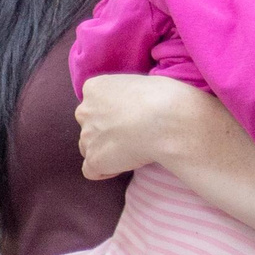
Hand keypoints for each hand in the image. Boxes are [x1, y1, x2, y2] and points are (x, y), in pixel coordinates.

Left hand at [75, 73, 224, 179]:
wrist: (169, 121)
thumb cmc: (165, 98)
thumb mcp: (141, 83)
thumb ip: (127, 95)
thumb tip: (132, 105)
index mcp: (95, 88)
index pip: (94, 104)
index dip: (111, 114)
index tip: (129, 119)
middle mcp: (85, 111)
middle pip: (89, 126)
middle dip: (105, 133)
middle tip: (131, 136)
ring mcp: (87, 136)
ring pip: (89, 148)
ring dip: (105, 151)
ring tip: (132, 151)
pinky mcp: (95, 159)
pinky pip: (91, 170)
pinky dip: (105, 171)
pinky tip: (124, 166)